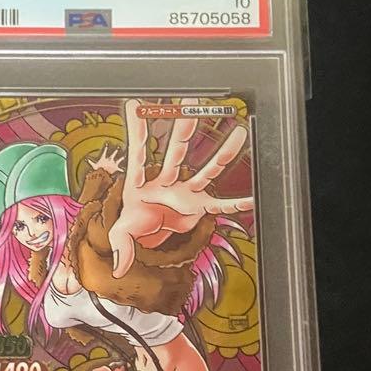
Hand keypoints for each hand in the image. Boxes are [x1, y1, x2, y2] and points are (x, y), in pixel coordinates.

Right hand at [87, 143, 124, 174]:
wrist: (104, 174)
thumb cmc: (99, 169)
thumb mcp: (94, 166)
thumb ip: (90, 162)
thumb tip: (86, 159)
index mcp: (104, 158)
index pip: (105, 152)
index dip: (106, 148)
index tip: (107, 144)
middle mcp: (110, 160)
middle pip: (113, 154)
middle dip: (116, 151)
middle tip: (118, 147)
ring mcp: (113, 164)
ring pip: (118, 160)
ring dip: (121, 158)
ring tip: (124, 156)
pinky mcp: (116, 168)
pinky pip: (119, 169)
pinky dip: (121, 170)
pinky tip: (123, 170)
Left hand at [109, 99, 254, 277]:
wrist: (148, 235)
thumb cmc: (134, 224)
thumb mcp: (120, 234)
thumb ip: (120, 247)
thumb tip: (118, 268)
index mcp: (141, 183)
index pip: (139, 153)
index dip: (138, 130)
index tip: (136, 104)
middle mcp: (166, 181)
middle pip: (176, 152)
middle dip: (183, 128)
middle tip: (191, 102)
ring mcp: (184, 192)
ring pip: (205, 169)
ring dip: (222, 154)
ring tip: (238, 132)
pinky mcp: (198, 207)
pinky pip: (220, 205)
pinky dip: (236, 204)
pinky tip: (252, 197)